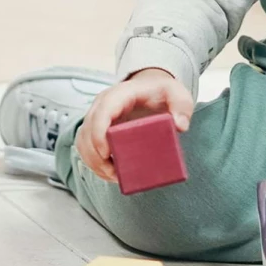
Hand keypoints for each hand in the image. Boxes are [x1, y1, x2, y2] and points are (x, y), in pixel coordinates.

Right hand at [76, 67, 194, 182]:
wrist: (152, 88)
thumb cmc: (162, 92)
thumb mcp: (178, 94)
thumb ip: (182, 106)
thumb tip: (179, 126)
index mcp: (121, 94)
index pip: (103, 110)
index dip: (99, 132)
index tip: (107, 154)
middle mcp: (103, 104)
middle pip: (88, 129)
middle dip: (96, 155)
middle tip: (114, 174)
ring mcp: (98, 116)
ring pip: (83, 140)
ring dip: (93, 161)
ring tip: (113, 176)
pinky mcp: (97, 128)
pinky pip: (86, 146)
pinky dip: (93, 162)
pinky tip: (108, 173)